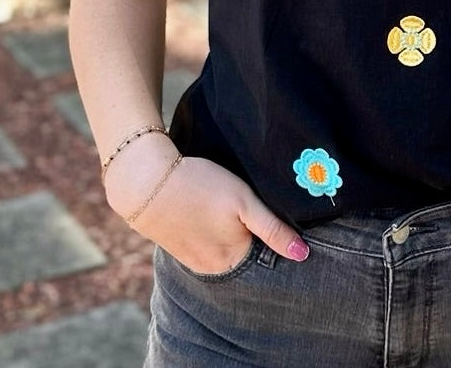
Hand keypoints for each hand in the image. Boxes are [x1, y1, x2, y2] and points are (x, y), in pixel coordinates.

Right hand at [105, 145, 309, 271]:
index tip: (269, 213)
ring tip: (226, 207)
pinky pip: (204, 242)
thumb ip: (273, 230)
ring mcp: (193, 259)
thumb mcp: (244, 203)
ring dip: (229, 233)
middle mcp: (213, 268)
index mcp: (233, 260)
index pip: (265, 254)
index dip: (272, 234)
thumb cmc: (200, 187)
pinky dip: (210, 231)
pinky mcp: (179, 246)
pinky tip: (209, 213)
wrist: (147, 182)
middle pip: (244, 253)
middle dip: (251, 235)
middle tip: (246, 205)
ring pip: (224, 247)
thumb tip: (303, 256)